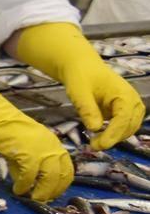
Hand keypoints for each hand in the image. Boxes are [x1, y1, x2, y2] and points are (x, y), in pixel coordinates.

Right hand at [0, 52, 72, 201]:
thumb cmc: (4, 128)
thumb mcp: (21, 146)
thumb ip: (27, 163)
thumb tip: (26, 181)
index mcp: (53, 143)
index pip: (67, 167)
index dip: (61, 183)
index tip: (51, 192)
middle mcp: (52, 146)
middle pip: (63, 175)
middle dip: (54, 190)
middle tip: (42, 199)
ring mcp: (41, 150)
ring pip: (50, 178)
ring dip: (42, 191)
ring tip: (31, 198)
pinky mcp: (28, 154)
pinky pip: (29, 176)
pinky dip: (24, 185)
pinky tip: (17, 189)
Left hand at [14, 22, 144, 149]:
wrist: (82, 67)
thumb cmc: (80, 77)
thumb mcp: (79, 92)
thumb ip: (87, 109)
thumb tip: (95, 128)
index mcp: (125, 95)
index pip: (123, 120)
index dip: (113, 134)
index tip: (100, 145)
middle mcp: (133, 101)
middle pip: (129, 127)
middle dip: (113, 138)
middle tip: (92, 146)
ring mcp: (131, 107)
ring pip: (128, 129)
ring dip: (114, 138)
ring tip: (94, 142)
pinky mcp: (125, 112)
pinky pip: (124, 127)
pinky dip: (114, 133)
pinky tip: (99, 136)